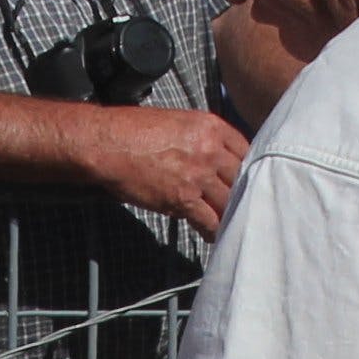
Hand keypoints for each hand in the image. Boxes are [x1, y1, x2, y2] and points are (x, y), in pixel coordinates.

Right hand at [81, 101, 242, 236]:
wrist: (108, 144)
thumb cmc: (134, 131)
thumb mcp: (177, 122)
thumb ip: (201, 137)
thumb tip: (213, 158)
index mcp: (210, 127)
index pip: (247, 150)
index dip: (250, 168)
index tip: (248, 179)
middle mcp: (210, 150)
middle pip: (243, 177)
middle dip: (243, 192)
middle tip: (245, 205)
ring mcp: (198, 175)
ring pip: (230, 201)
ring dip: (230, 215)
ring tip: (231, 224)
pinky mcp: (183, 198)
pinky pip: (210, 221)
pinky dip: (214, 231)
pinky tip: (213, 236)